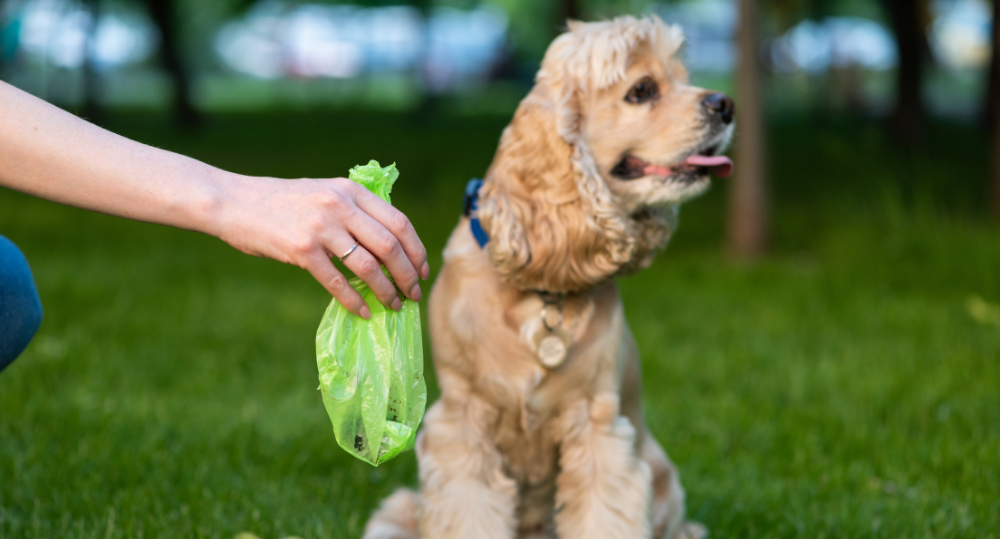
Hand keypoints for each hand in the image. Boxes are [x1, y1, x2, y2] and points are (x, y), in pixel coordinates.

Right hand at [216, 175, 428, 318]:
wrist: (234, 202)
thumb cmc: (281, 202)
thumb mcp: (325, 191)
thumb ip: (354, 209)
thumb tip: (389, 243)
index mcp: (351, 190)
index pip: (399, 222)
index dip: (417, 250)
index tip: (423, 270)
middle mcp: (340, 205)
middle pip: (391, 246)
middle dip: (408, 275)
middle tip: (414, 295)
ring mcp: (321, 227)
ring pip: (369, 266)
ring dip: (386, 291)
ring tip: (393, 305)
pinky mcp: (301, 249)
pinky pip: (337, 281)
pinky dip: (354, 300)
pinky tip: (363, 311)